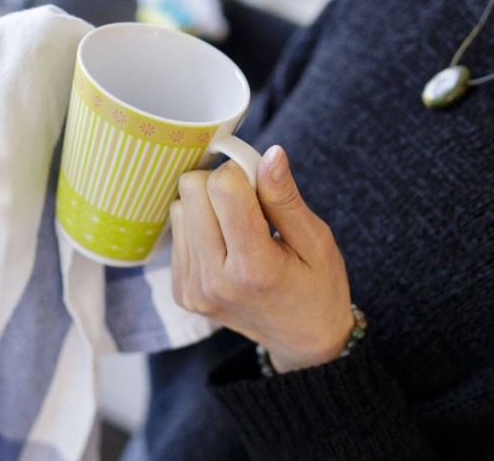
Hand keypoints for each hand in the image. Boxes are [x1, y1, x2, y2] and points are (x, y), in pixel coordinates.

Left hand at [169, 145, 353, 372]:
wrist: (303, 340)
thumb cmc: (317, 286)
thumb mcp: (316, 240)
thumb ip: (285, 197)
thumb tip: (268, 153)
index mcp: (253, 268)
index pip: (223, 188)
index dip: (243, 173)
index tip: (262, 184)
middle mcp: (214, 281)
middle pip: (191, 191)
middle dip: (221, 184)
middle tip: (251, 203)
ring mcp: (192, 289)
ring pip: (178, 208)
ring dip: (206, 206)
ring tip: (239, 228)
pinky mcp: (180, 292)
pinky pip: (176, 232)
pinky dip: (199, 228)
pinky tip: (226, 245)